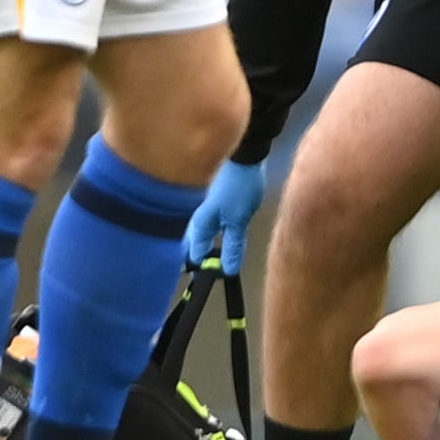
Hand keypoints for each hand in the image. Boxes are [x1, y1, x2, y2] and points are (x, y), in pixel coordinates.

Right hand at [183, 158, 266, 274]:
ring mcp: (205, 210)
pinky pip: (209, 226)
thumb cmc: (239, 186)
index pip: (193, 257)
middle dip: (200, 262)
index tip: (208, 284)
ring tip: (217, 261)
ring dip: (206, 249)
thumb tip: (227, 269)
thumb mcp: (239, 220)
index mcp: (199, 225)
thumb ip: (233, 245)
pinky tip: (222, 240)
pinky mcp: (215, 204)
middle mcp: (196, 218)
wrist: (246, 155)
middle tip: (209, 275)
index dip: (200, 272)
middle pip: (192, 247)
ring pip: (200, 236)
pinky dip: (213, 236)